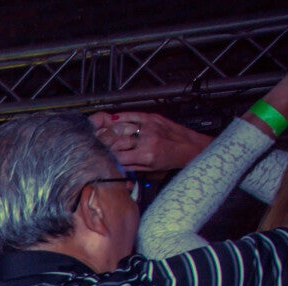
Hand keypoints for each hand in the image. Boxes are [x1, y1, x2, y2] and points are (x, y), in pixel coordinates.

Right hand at [91, 111, 209, 172]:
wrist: (192, 147)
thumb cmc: (174, 159)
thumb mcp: (152, 169)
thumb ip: (132, 166)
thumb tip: (114, 165)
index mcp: (147, 154)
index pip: (118, 156)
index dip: (106, 158)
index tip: (98, 159)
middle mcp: (147, 138)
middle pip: (117, 140)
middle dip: (104, 144)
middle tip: (95, 146)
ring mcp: (149, 126)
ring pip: (121, 127)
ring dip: (109, 130)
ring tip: (99, 133)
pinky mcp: (152, 117)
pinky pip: (131, 115)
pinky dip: (120, 117)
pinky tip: (111, 120)